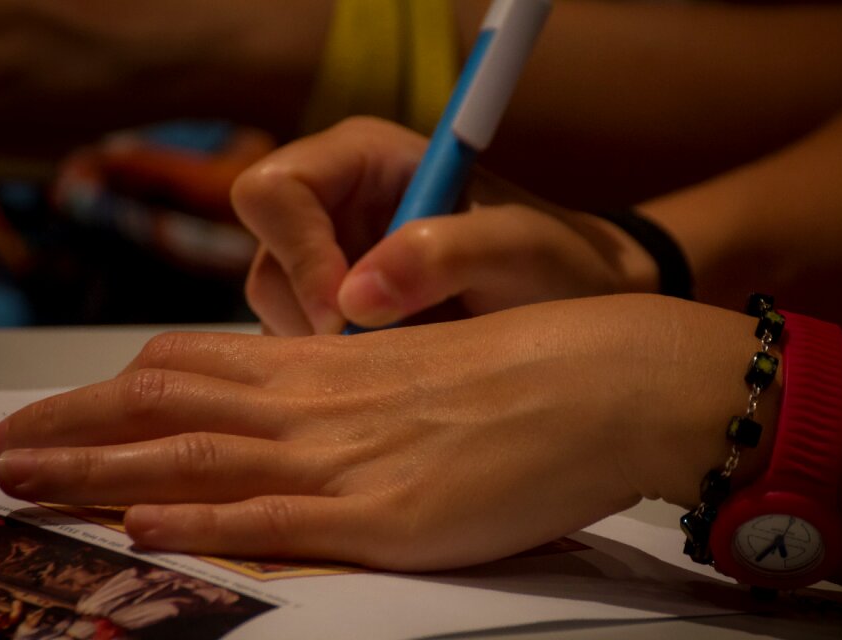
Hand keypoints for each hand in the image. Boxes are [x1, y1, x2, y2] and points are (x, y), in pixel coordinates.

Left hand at [0, 295, 766, 569]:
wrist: (601, 379)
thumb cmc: (526, 365)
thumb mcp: (418, 366)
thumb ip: (347, 390)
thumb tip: (287, 413)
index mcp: (332, 366)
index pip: (194, 368)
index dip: (113, 392)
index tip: (61, 412)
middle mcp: (324, 406)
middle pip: (170, 408)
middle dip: (77, 432)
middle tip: (6, 451)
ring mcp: (351, 459)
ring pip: (198, 459)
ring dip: (101, 472)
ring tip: (24, 483)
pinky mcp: (390, 514)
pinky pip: (276, 516)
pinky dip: (201, 521)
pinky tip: (143, 528)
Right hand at [232, 117, 656, 335]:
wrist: (574, 303)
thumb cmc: (555, 259)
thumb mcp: (519, 247)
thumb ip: (446, 254)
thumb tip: (354, 300)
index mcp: (363, 159)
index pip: (273, 190)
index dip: (298, 255)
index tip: (348, 315)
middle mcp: (334, 206)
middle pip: (266, 262)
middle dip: (314, 315)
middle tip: (382, 354)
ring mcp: (333, 264)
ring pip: (280, 315)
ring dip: (330, 353)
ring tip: (411, 357)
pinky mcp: (340, 314)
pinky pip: (306, 351)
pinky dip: (342, 373)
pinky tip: (401, 371)